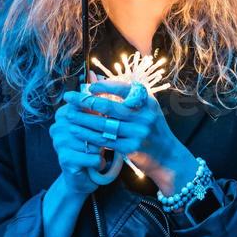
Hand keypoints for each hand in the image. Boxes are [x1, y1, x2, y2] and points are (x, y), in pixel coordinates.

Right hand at [49, 70, 108, 195]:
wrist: (82, 176)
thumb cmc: (91, 145)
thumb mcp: (94, 122)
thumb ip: (94, 99)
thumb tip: (96, 73)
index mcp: (64, 113)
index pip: (87, 105)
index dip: (103, 112)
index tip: (115, 118)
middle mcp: (58, 126)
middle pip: (91, 123)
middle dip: (105, 131)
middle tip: (115, 136)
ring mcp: (59, 142)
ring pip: (93, 140)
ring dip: (103, 147)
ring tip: (104, 151)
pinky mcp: (65, 159)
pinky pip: (91, 156)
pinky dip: (99, 160)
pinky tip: (99, 163)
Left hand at [62, 78, 198, 194]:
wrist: (168, 156)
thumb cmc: (152, 129)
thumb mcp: (146, 109)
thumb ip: (126, 96)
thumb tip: (99, 80)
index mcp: (147, 101)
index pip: (122, 88)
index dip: (103, 86)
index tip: (88, 87)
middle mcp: (144, 115)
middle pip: (109, 106)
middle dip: (86, 101)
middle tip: (69, 98)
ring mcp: (138, 132)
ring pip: (104, 124)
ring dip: (83, 119)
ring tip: (69, 115)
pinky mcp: (131, 148)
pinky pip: (105, 140)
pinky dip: (89, 135)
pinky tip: (78, 131)